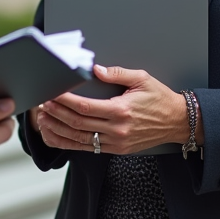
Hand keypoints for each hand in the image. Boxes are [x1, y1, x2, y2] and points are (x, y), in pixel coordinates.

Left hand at [37, 65, 200, 154]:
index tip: (51, 94)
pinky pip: (88, 149)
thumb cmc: (160, 99)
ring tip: (43, 120)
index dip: (64, 101)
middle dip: (56, 114)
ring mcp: (116, 142)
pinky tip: (57, 135)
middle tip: (41, 104)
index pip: (84, 107)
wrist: (178, 122)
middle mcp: (117, 129)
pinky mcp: (117, 149)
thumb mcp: (142, 79)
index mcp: (121, 111)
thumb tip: (95, 68)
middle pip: (78, 123)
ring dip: (58, 130)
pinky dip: (69, 143)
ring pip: (79, 139)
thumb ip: (117, 73)